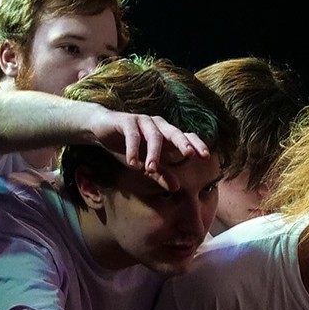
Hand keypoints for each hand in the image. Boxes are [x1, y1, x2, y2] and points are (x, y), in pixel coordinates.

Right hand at [85, 110, 209, 185]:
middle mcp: (158, 125)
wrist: (102, 130)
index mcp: (166, 134)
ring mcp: (143, 121)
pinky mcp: (126, 121)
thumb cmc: (129, 146)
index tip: (206, 157)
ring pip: (153, 135)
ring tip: (150, 169)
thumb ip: (161, 174)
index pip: (186, 137)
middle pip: (174, 132)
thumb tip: (177, 188)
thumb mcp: (145, 163)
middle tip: (189, 155)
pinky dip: (133, 148)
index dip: (196, 144)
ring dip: (153, 153)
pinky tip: (133, 162)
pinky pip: (132, 134)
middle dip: (182, 143)